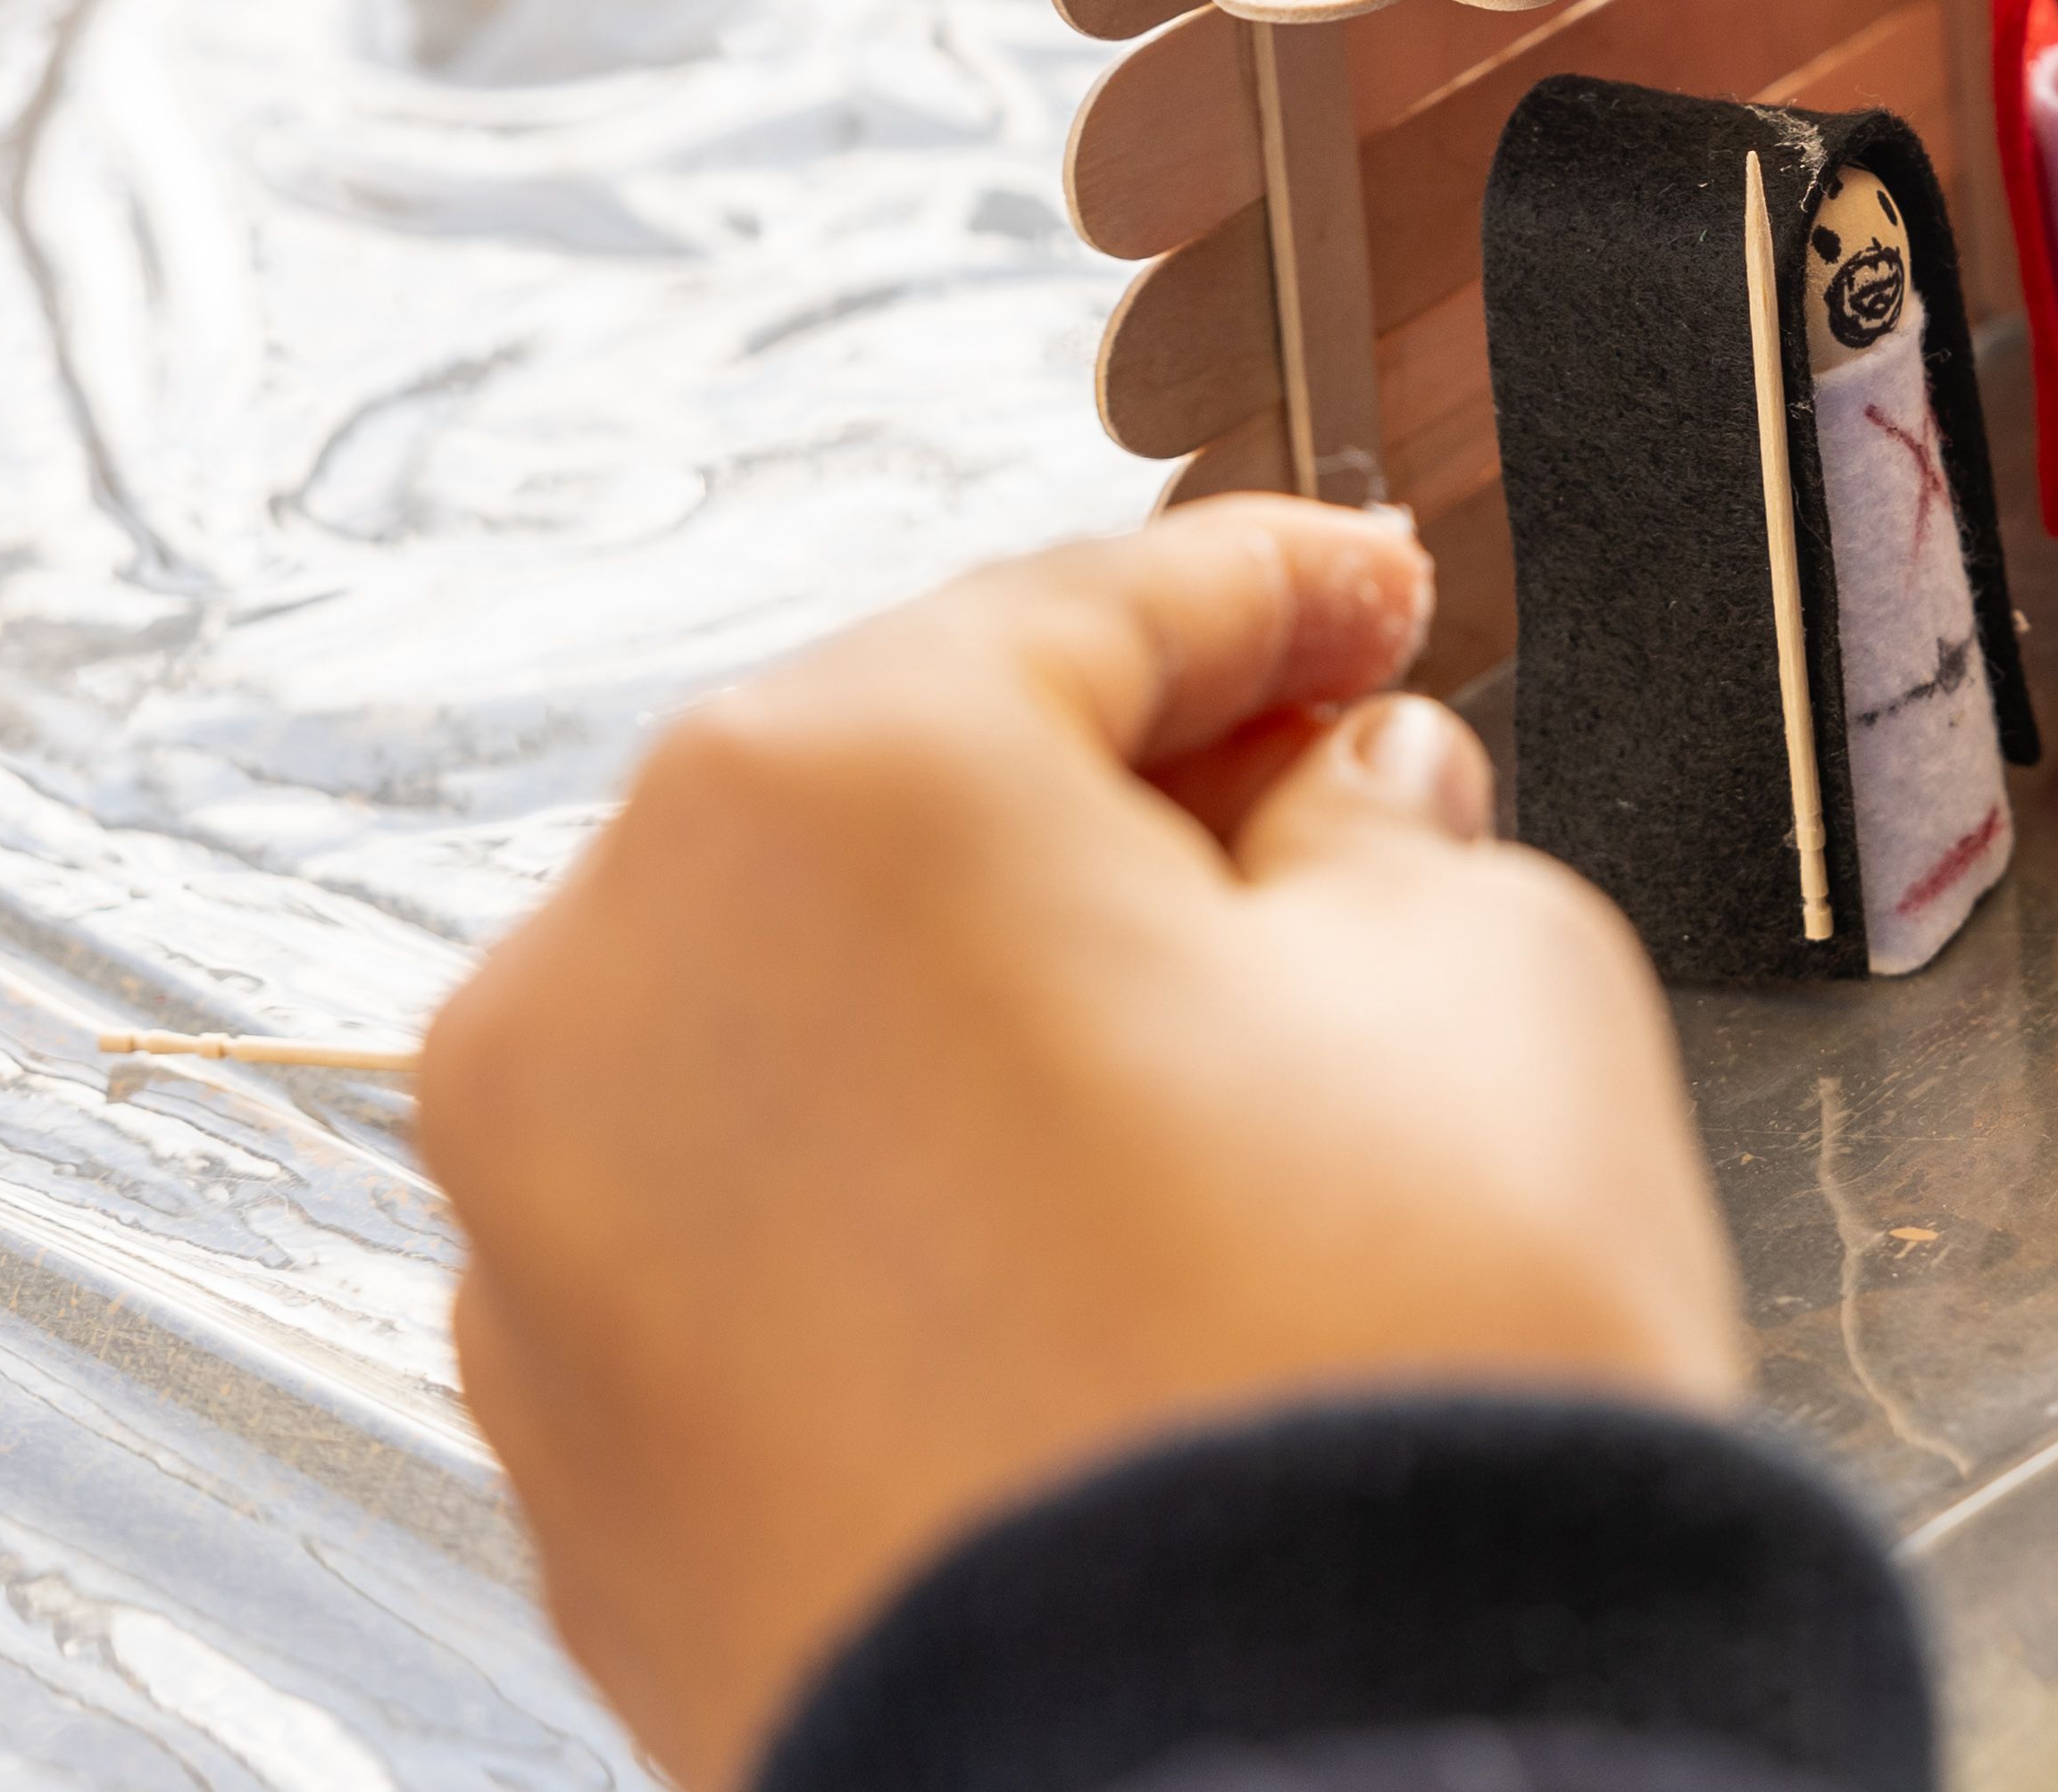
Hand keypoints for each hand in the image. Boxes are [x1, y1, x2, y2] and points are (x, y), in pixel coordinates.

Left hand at [423, 499, 1746, 1791]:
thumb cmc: (1381, 1399)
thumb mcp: (1497, 976)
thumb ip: (1396, 827)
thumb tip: (1340, 815)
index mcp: (826, 789)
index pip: (1091, 605)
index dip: (1279, 592)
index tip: (1362, 605)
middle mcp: (616, 991)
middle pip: (906, 807)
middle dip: (1125, 808)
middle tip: (1332, 823)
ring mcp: (560, 1248)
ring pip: (817, 1032)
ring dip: (1007, 1015)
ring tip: (1242, 1085)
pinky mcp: (581, 1466)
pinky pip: (769, 1246)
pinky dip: (923, 1214)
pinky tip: (1118, 1266)